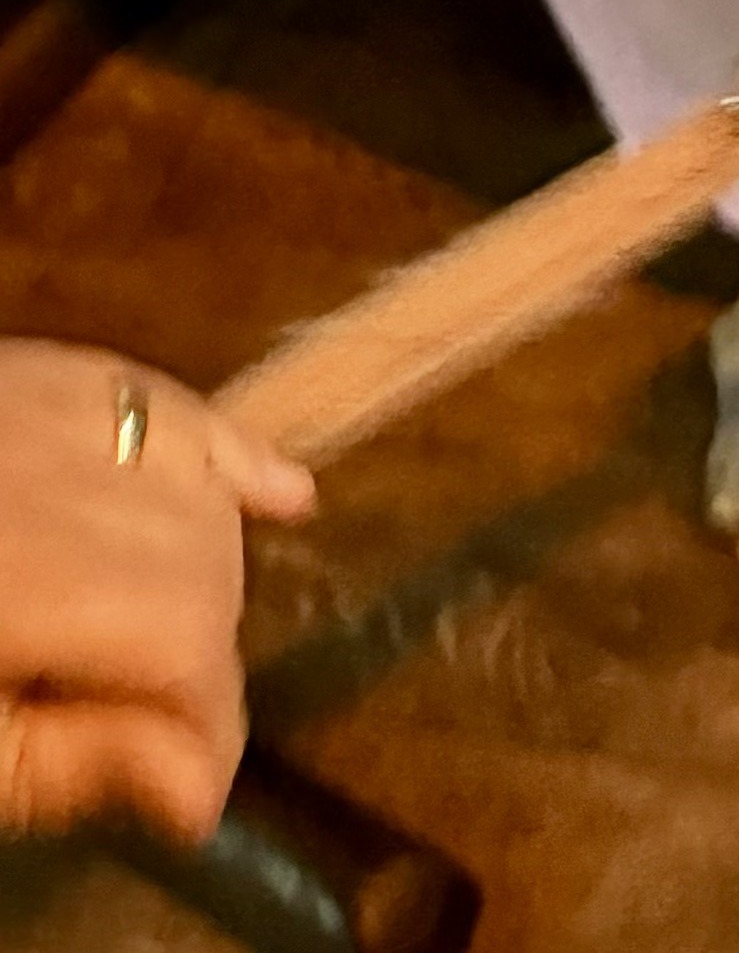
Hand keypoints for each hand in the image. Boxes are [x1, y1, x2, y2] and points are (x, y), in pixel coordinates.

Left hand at [0, 342, 313, 846]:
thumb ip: (70, 762)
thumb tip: (202, 789)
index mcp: (15, 576)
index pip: (187, 636)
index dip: (211, 724)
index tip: (195, 795)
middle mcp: (36, 471)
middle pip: (202, 557)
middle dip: (205, 658)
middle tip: (161, 740)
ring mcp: (33, 406)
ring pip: (193, 478)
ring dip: (212, 567)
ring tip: (168, 651)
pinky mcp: (31, 373)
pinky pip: (159, 396)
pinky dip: (224, 446)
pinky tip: (283, 495)